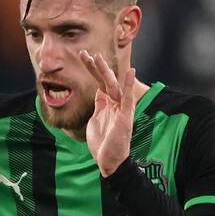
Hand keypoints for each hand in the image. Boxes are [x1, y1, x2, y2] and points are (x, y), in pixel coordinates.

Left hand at [79, 51, 135, 176]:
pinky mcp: (125, 117)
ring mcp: (120, 110)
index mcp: (106, 105)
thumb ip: (98, 106)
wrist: (109, 162)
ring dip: (105, 72)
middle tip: (85, 53)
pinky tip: (131, 72)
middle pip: (105, 81)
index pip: (99, 82)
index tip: (83, 56)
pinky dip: (129, 85)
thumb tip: (98, 93)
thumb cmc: (102, 144)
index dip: (92, 69)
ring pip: (113, 86)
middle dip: (95, 67)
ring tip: (97, 58)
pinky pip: (128, 99)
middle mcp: (114, 104)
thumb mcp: (95, 121)